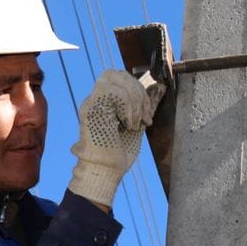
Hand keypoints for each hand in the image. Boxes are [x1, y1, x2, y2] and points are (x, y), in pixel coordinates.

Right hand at [68, 70, 165, 206]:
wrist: (106, 172)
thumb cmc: (118, 156)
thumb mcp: (134, 126)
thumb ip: (139, 109)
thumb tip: (155, 89)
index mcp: (104, 104)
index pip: (119, 79)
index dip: (138, 90)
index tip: (147, 117)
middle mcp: (95, 100)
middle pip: (116, 73)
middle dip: (137, 90)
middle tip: (144, 116)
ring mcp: (91, 103)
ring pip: (114, 77)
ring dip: (133, 99)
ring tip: (134, 123)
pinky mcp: (91, 109)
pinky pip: (112, 91)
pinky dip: (127, 105)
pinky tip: (128, 123)